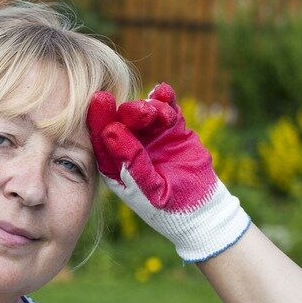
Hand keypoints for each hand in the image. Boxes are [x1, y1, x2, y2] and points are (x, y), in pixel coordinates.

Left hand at [86, 83, 249, 261]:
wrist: (202, 211)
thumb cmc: (169, 208)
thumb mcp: (150, 189)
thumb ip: (132, 162)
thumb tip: (111, 131)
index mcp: (114, 164)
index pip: (102, 138)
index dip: (99, 119)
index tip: (99, 99)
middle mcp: (129, 146)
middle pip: (123, 121)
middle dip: (131, 112)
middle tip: (142, 112)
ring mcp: (151, 136)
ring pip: (145, 112)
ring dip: (151, 107)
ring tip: (163, 116)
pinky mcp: (173, 129)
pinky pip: (167, 109)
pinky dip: (165, 99)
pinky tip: (163, 91)